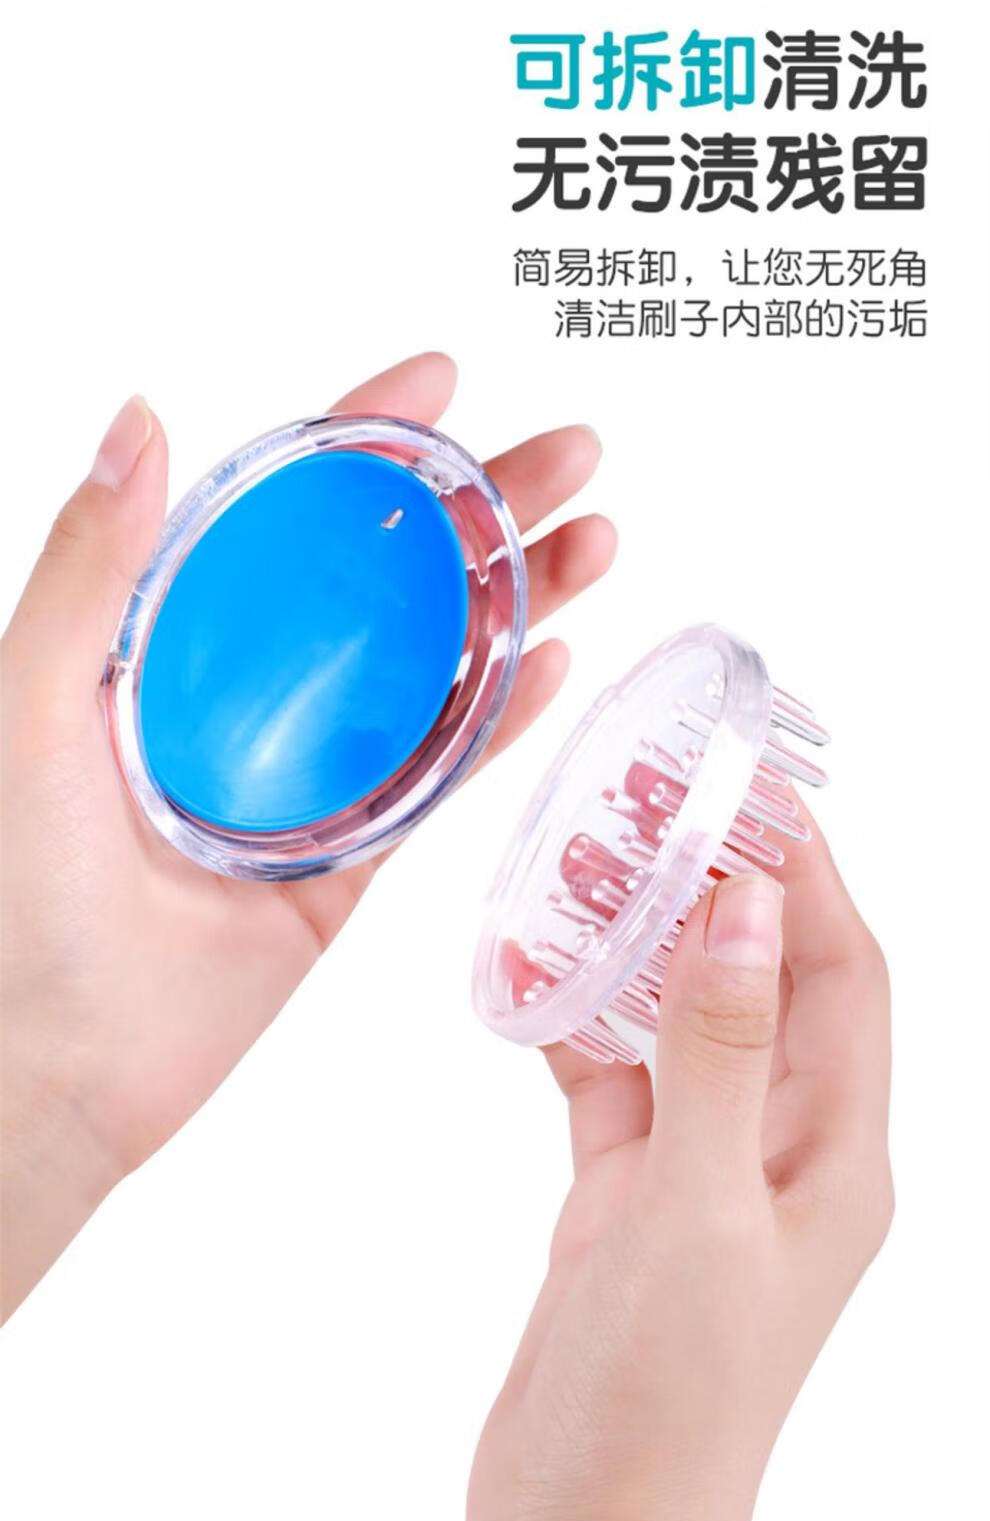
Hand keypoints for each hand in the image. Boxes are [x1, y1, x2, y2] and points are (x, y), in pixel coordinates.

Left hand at [0, 353, 615, 1318]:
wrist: (61, 1069)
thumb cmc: (18, 898)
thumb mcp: (35, 709)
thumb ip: (92, 570)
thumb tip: (140, 421)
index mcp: (178, 639)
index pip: (287, 512)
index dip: (366, 440)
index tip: (441, 385)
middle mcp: (256, 689)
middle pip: (388, 576)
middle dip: (483, 508)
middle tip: (570, 456)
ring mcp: (315, 769)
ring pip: (435, 665)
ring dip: (518, 599)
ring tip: (598, 542)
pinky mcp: (355, 855)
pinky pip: (440, 775)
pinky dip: (502, 720)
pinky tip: (557, 662)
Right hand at [468, 831, 891, 1520]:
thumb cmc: (665, 1404)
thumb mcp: (697, 1216)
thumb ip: (719, 1059)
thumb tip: (750, 909)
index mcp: (834, 1158)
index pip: (845, 978)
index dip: (813, 876)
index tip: (758, 789)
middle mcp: (780, 1153)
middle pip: (766, 984)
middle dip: (721, 890)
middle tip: (656, 803)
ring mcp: (702, 1173)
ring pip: (683, 1022)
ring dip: (645, 945)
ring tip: (590, 863)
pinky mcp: (630, 1196)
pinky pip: (613, 1079)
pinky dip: (577, 1020)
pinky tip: (533, 975)